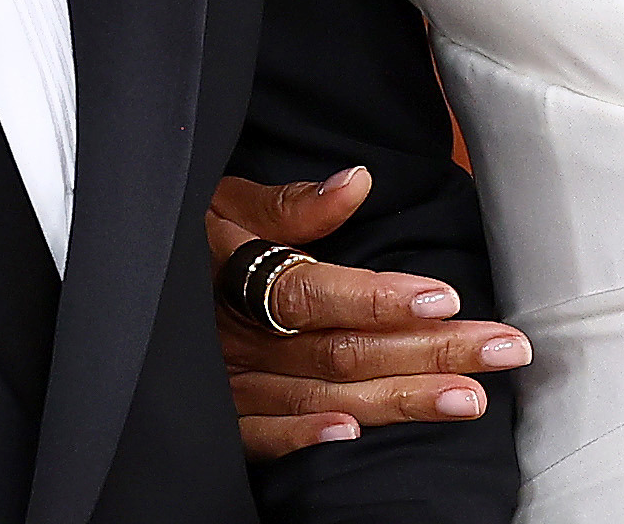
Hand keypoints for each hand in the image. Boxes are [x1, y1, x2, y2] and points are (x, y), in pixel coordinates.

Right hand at [209, 166, 529, 458]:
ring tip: (468, 400)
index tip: (446, 298)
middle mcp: (236, 336)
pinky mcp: (220, 420)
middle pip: (340, 350)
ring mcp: (228, 384)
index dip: (377, 297)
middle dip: (428, 352)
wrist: (119, 281)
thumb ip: (288, 206)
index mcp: (240, 275)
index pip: (314, 293)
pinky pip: (259, 440)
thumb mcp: (222, 203)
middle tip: (503, 350)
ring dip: (398, 402)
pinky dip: (301, 440)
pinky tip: (355, 438)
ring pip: (321, 397)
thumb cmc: (187, 235)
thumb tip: (356, 182)